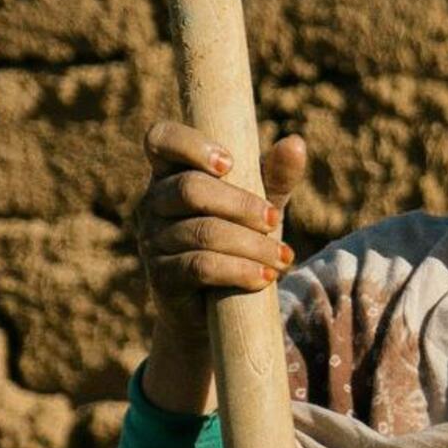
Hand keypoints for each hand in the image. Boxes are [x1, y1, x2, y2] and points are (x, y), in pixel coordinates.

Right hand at [132, 118, 307, 413]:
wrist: (217, 309)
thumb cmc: (239, 242)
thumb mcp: (260, 206)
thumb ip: (275, 176)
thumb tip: (295, 142)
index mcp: (171, 173)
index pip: (161, 139)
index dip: (190, 145)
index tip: (229, 163)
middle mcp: (153, 203)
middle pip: (189, 189)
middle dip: (241, 204)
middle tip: (274, 220)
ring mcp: (152, 241)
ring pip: (202, 232)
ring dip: (251, 245)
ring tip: (283, 257)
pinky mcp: (161, 277)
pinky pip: (200, 266)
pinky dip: (239, 270)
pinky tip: (264, 277)